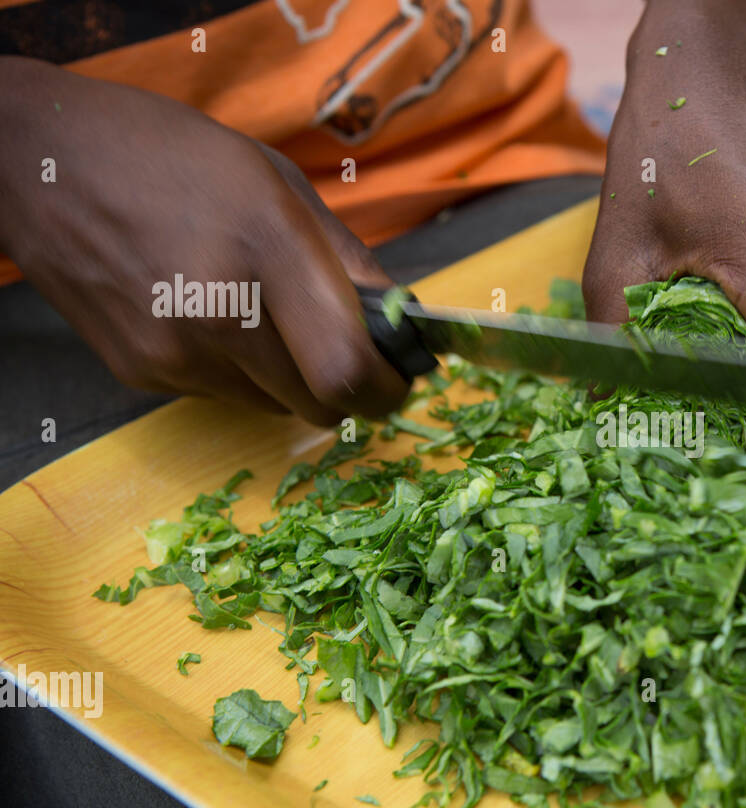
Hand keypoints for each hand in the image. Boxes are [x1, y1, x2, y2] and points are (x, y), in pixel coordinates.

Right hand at [0, 57, 407, 426]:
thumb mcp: (277, 181)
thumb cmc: (171, 156)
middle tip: (355, 359)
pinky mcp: (141, 372)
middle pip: (319, 406)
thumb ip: (347, 258)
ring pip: (275, 407)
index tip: (400, 377)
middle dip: (351, 390)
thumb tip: (401, 319)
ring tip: (269, 317)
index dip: (387, 387)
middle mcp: (219, 311)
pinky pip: (224, 395)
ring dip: (294, 380)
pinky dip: (243, 371)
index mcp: (266, 248)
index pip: (347, 369)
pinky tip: (215, 316)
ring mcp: (173, 351)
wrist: (38, 162)